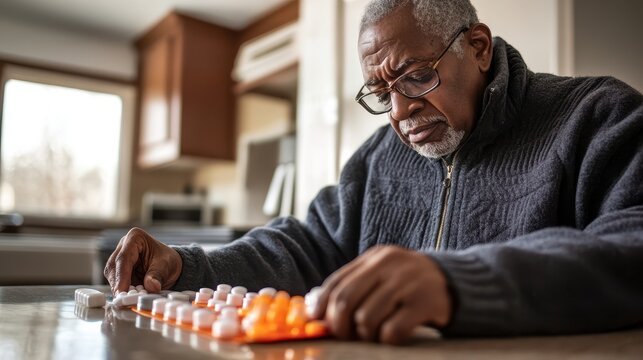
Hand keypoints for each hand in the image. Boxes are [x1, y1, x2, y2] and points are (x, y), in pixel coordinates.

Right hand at [103, 227, 181, 294]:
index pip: (124, 258)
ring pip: (112, 276)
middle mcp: (123, 246)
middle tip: (124, 300)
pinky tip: (129, 297)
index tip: (122, 291)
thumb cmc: (168, 260)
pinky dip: (122, 290)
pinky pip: (115, 282)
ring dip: (119, 288)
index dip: (122, 276)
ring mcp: (118, 258)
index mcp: (135, 238)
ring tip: (129, 300)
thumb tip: (151, 287)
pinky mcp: (118, 270)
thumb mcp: (166, 266)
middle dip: (118, 284)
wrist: (170, 265)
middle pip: (114, 267)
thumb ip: (157, 276)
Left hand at [313, 245, 451, 344]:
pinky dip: (387, 339)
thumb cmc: (409, 284)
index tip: (315, 322)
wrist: (456, 282)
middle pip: (346, 300)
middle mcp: (390, 265)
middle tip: (345, 336)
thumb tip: (313, 306)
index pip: (336, 282)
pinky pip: (392, 330)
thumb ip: (353, 285)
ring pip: (366, 318)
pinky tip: (393, 335)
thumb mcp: (382, 275)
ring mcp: (408, 282)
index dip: (320, 306)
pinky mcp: (425, 303)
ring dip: (365, 334)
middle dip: (339, 325)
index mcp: (375, 257)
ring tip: (374, 334)